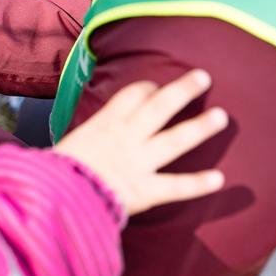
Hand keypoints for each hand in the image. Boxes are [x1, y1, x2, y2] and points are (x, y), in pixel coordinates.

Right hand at [54, 69, 226, 214]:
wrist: (55, 198)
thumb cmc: (53, 173)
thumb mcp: (65, 145)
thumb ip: (83, 141)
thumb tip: (84, 142)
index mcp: (103, 124)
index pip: (130, 96)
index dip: (146, 88)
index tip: (155, 86)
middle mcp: (126, 137)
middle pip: (159, 107)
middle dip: (182, 91)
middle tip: (204, 77)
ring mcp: (138, 163)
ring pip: (175, 140)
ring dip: (200, 128)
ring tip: (221, 116)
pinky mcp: (145, 191)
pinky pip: (176, 186)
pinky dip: (198, 184)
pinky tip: (219, 179)